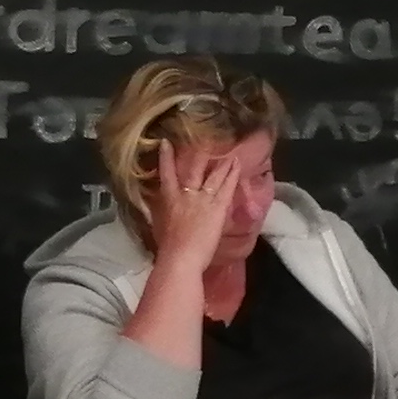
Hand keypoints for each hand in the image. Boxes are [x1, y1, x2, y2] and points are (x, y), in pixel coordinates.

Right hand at [148, 143, 255, 269]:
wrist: (181, 258)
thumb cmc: (168, 247)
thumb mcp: (159, 224)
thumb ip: (162, 211)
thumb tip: (162, 207)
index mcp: (169, 199)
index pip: (166, 174)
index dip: (166, 157)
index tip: (166, 142)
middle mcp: (186, 194)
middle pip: (194, 169)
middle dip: (200, 154)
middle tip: (208, 140)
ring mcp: (203, 199)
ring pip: (214, 176)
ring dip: (224, 164)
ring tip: (232, 155)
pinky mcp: (217, 207)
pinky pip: (227, 188)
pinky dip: (233, 176)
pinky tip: (238, 167)